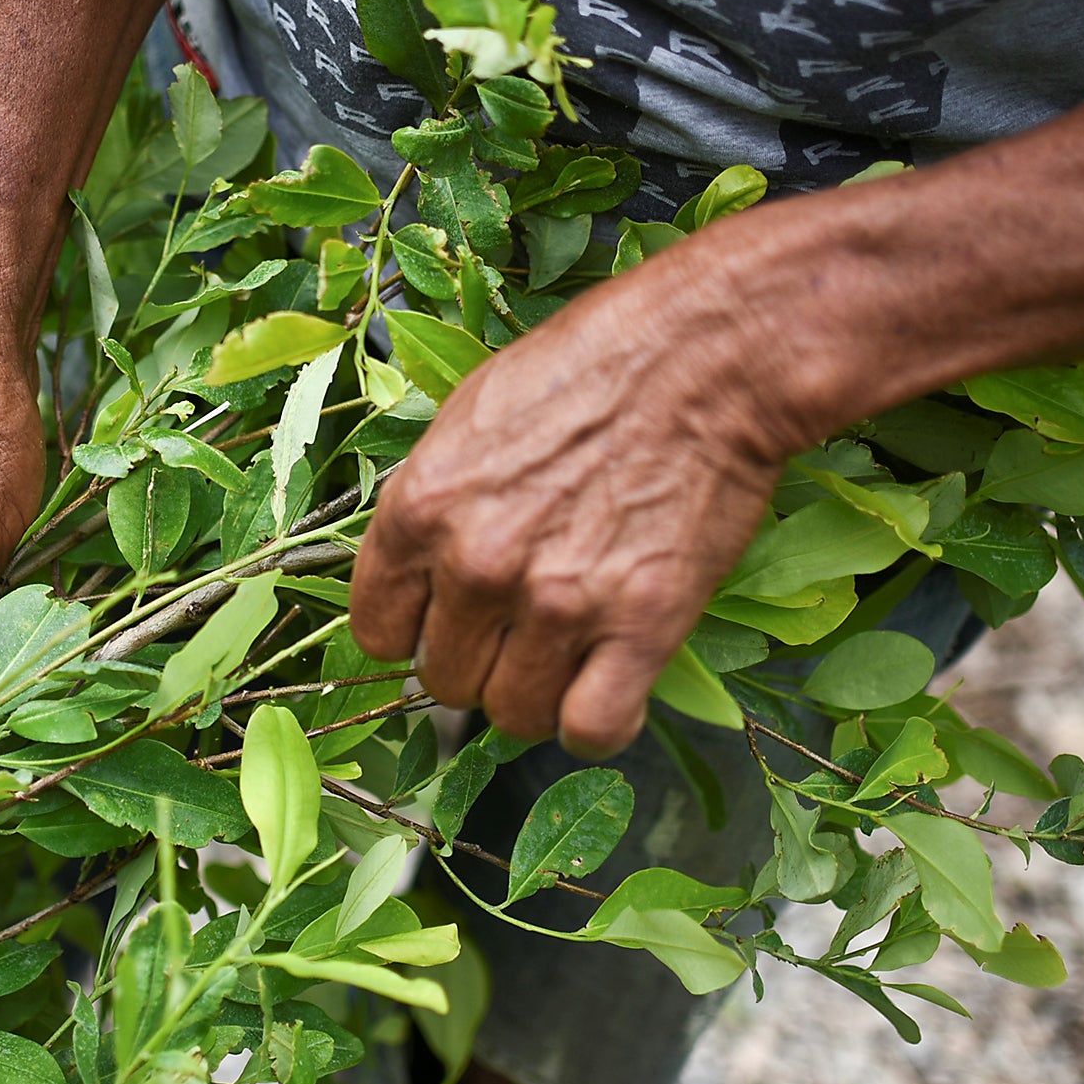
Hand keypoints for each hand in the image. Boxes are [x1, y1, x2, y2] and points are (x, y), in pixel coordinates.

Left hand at [351, 243, 797, 756]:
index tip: (445, 622)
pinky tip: (608, 685)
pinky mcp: (640, 628)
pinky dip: (596, 722)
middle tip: (522, 627)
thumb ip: (432, 507)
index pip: (377, 631)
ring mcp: (558, 604)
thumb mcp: (469, 418)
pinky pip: (591, 729)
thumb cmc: (588, 368)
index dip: (413, 633)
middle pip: (444, 681)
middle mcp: (476, 566)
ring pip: (512, 715)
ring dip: (536, 694)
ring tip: (568, 652)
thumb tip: (418, 577)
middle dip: (479, 662)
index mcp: (419, 510)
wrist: (706, 355)